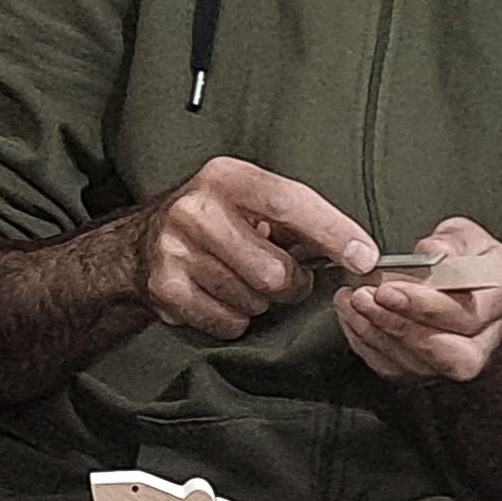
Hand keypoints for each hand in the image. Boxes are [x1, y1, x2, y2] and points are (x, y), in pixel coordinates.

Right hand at [130, 156, 375, 339]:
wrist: (137, 244)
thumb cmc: (211, 221)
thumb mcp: (247, 200)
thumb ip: (296, 219)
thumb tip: (355, 252)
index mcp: (225, 178)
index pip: (290, 202)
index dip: (332, 232)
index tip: (363, 256)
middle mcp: (196, 210)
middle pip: (275, 271)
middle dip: (291, 284)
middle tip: (282, 276)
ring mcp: (176, 251)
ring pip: (254, 301)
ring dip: (259, 301)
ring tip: (240, 279)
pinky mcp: (166, 289)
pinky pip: (229, 322)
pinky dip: (234, 318)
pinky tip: (219, 295)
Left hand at [336, 218, 501, 385]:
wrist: (477, 297)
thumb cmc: (470, 263)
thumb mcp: (468, 236)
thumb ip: (451, 241)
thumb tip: (431, 250)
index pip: (470, 312)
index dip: (427, 305)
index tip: (389, 288)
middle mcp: (487, 337)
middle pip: (449, 351)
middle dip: (400, 325)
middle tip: (365, 298)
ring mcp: (459, 360)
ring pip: (420, 365)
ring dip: (378, 333)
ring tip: (353, 302)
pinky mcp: (430, 372)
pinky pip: (397, 369)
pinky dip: (368, 344)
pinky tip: (353, 317)